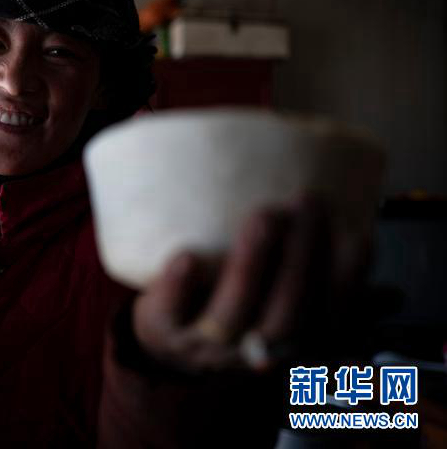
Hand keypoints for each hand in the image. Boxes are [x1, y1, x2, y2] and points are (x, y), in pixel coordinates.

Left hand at [131, 194, 369, 373]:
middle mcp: (250, 349)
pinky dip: (178, 286)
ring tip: (265, 215)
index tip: (358, 234)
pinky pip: (170, 313)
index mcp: (287, 344)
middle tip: (309, 202)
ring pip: (233, 314)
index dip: (347, 281)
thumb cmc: (234, 312)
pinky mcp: (162, 328)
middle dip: (301, 259)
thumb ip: (330, 299)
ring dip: (252, 264)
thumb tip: (391, 296)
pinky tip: (185, 255)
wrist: (167, 342)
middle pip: (285, 315)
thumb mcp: (284, 312)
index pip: (329, 320)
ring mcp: (204, 342)